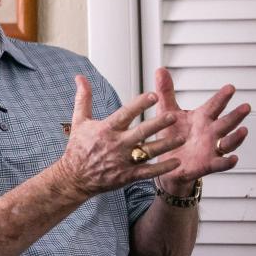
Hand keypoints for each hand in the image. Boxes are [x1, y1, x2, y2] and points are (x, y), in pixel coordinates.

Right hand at [55, 75, 182, 196]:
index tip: (154, 95)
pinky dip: (163, 167)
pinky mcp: (127, 176)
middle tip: (173, 116)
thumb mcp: (78, 121)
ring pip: (148, 151)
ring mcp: (122, 161)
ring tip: (181, 138)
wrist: (73, 177)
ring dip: (166, 145)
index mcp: (106, 129)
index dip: (139, 104)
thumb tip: (80, 77)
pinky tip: (176, 162)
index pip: (125, 114)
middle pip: (141, 132)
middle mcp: (116, 144)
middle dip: (158, 124)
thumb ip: (83, 98)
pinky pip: (148, 171)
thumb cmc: (77, 148)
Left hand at [153, 68, 249, 191]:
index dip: (222, 97)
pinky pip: (220, 164)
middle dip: (236, 115)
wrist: (166, 162)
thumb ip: (166, 92)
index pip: (214, 105)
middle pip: (226, 122)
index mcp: (201, 118)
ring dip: (236, 137)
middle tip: (245, 106)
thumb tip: (160, 71)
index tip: (230, 87)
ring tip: (243, 130)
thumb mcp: (167, 112)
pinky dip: (227, 162)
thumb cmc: (170, 135)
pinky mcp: (207, 164)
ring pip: (228, 142)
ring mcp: (211, 148)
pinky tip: (233, 159)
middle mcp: (210, 132)